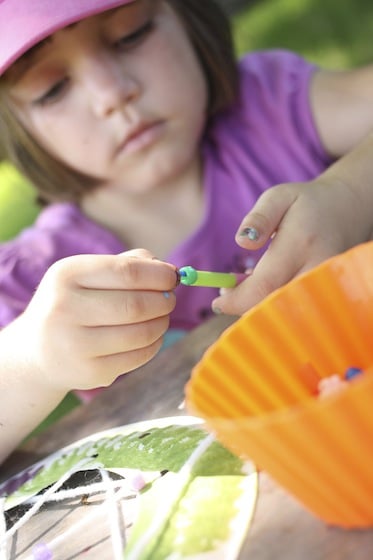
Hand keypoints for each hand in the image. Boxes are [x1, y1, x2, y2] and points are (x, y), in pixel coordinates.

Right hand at [8, 249, 176, 392]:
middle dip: (164, 301)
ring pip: (141, 333)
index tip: (173, 277)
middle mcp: (65, 309)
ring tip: (162, 317)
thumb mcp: (87, 275)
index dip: (159, 275)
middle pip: (136, 305)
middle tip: (170, 299)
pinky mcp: (89, 372)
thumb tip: (168, 269)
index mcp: (67, 275)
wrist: (36, 352)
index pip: (127, 272)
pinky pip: (138, 357)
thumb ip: (127, 264)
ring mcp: (75, 344)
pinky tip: (152, 336)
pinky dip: (154, 344)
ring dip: (162, 323)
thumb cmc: (73, 304)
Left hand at [212, 178, 372, 315]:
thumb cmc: (305, 204)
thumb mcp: (278, 197)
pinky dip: (276, 306)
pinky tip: (265, 289)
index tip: (218, 301)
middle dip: (246, 306)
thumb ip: (258, 217)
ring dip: (260, 307)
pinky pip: (298, 310)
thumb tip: (243, 241)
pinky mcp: (328, 293)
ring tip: (246, 285)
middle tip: (228, 290)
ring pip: (287, 312)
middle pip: (276, 306)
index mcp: (301, 243)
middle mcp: (317, 268)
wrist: (346, 211)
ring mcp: (325, 284)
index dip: (237, 299)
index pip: (265, 285)